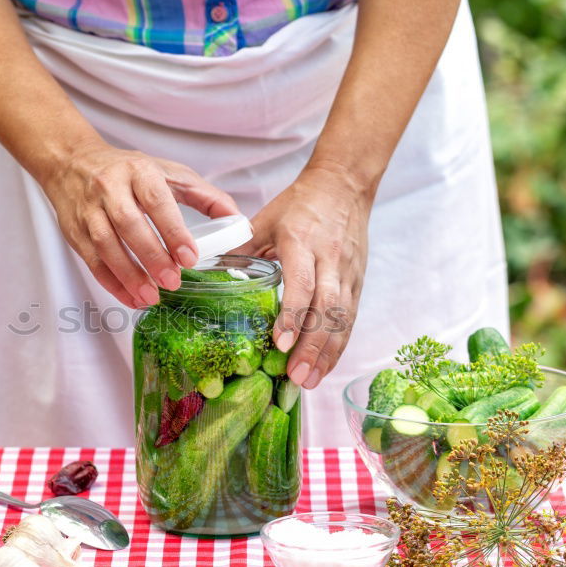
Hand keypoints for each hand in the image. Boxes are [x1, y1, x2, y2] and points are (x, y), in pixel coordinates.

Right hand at [41, 140, 238, 307]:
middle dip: (151, 256)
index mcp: (139, 171)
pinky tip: (131, 298)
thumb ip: (205, 197)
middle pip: (129, 224)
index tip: (189, 257)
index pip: (156, 201)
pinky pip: (92, 262)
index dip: (173, 231)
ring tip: (151, 297)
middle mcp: (110, 188)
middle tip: (173, 282)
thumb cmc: (127, 171)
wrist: (72, 163)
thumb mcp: (168, 173)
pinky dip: (112, 283)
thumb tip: (238, 221)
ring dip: (129, 275)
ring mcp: (89, 211)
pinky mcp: (74, 232)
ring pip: (106, 246)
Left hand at [236, 165, 371, 388]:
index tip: (281, 343)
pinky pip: (350, 318)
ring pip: (342, 318)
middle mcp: (329, 259)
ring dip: (326, 353)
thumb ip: (241, 248)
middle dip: (312, 346)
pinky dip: (338, 345)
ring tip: (309, 381)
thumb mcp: (266, 218)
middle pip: (327, 308)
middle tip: (296, 376)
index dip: (294, 315)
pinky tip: (325, 367)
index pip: (302, 283)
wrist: (344, 184)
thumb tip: (207, 271)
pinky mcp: (358, 282)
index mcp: (301, 241)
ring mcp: (347, 272)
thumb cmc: (301, 203)